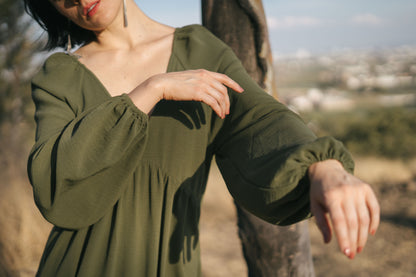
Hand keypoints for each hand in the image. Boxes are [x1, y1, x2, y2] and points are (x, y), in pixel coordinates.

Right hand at [129, 69, 243, 117]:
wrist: (162, 84)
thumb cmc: (173, 83)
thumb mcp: (188, 78)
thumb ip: (198, 81)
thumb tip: (204, 89)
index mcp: (204, 72)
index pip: (223, 77)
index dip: (234, 84)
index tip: (241, 90)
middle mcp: (205, 76)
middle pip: (223, 89)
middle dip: (227, 101)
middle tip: (227, 111)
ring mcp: (202, 84)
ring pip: (220, 97)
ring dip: (223, 107)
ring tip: (222, 115)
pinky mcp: (198, 93)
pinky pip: (213, 102)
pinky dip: (218, 109)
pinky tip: (218, 114)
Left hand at [308, 159, 379, 258]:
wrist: (327, 169)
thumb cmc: (318, 191)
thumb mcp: (314, 205)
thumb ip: (321, 223)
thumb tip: (328, 241)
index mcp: (331, 197)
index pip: (339, 222)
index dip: (344, 239)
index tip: (346, 253)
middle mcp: (346, 192)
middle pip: (353, 223)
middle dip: (354, 241)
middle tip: (352, 254)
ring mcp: (358, 190)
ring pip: (364, 218)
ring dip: (363, 235)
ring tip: (359, 247)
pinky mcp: (366, 188)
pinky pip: (374, 208)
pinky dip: (374, 222)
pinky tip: (370, 233)